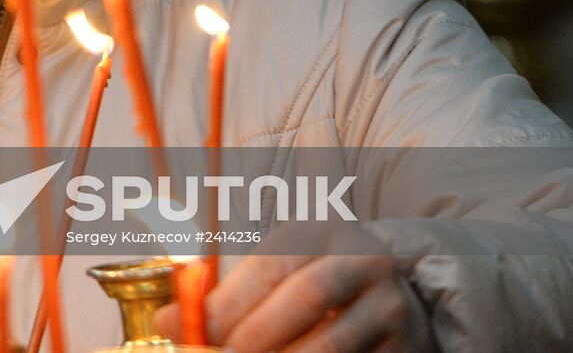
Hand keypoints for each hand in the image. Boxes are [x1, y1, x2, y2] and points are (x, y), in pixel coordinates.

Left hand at [154, 253, 433, 352]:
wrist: (394, 305)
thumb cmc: (312, 287)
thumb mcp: (276, 275)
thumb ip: (223, 295)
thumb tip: (166, 321)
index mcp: (320, 231)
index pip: (269, 265)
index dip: (228, 304)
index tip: (195, 334)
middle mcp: (363, 259)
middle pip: (306, 298)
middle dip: (255, 336)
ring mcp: (391, 306)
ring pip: (331, 344)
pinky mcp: (406, 347)